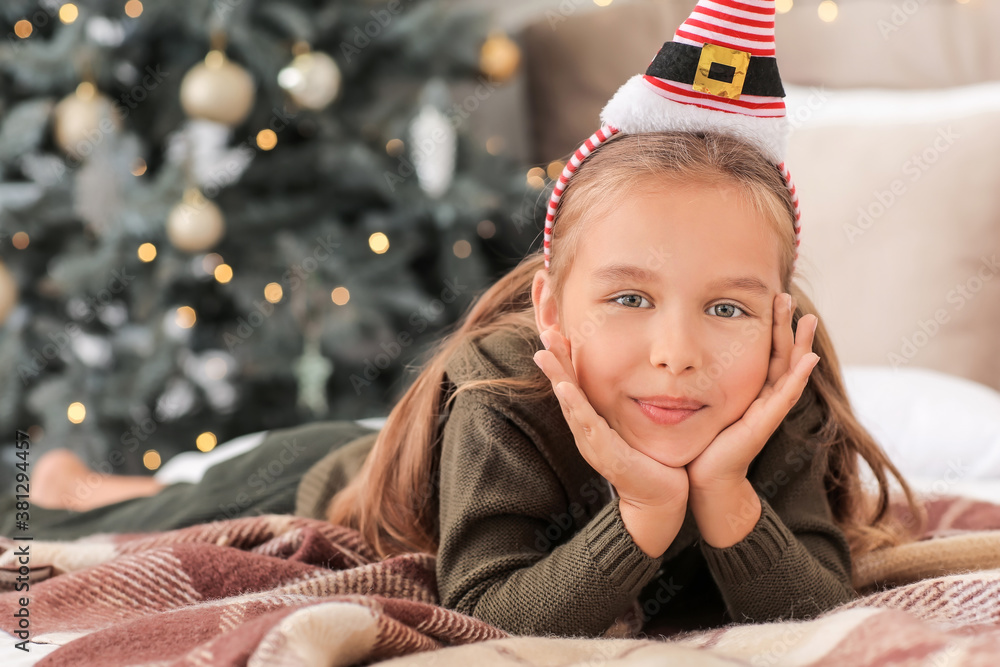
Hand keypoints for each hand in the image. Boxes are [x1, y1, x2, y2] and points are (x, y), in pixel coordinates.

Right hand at [533, 325, 689, 511]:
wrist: (661, 498)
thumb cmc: (651, 459)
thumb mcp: (635, 424)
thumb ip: (632, 402)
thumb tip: (640, 372)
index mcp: (592, 422)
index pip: (575, 383)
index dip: (566, 357)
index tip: (559, 329)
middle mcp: (586, 431)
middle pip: (565, 389)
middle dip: (555, 360)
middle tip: (545, 331)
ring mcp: (592, 443)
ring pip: (569, 403)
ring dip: (557, 377)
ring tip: (544, 353)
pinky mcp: (605, 454)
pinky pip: (587, 424)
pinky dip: (575, 404)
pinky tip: (565, 387)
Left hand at [686, 292, 819, 494]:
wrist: (705, 478)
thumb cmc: (700, 440)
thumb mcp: (700, 401)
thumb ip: (698, 380)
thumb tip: (677, 352)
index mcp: (749, 389)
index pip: (765, 350)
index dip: (769, 325)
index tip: (770, 296)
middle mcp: (763, 397)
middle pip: (781, 354)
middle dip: (786, 325)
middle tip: (787, 296)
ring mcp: (768, 410)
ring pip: (789, 371)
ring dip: (799, 344)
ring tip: (808, 319)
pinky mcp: (763, 425)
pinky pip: (784, 397)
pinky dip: (798, 377)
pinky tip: (809, 360)